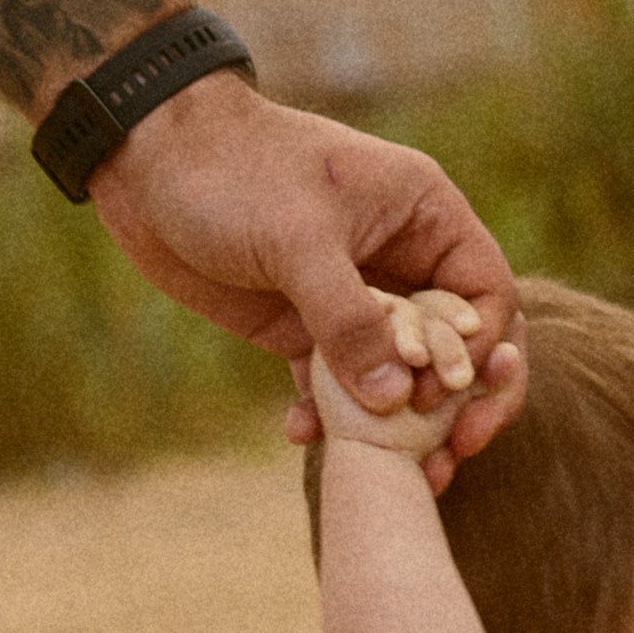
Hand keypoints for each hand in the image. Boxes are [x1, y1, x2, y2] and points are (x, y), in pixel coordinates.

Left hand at [90, 67, 525, 478]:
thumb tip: (396, 403)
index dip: (482, 352)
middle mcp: (402, 259)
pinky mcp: (307, 327)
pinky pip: (339, 385)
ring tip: (401, 476)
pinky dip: (330, 418)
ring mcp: (356, 297)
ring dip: (401, 429)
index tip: (446, 394)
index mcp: (424, 216)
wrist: (145, 156)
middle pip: (460, 347)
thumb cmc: (231, 170)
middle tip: (449, 455)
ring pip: (403, 376)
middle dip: (458, 407)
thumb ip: (350, 321)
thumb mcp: (298, 240)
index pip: (488, 296)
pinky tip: (303, 436)